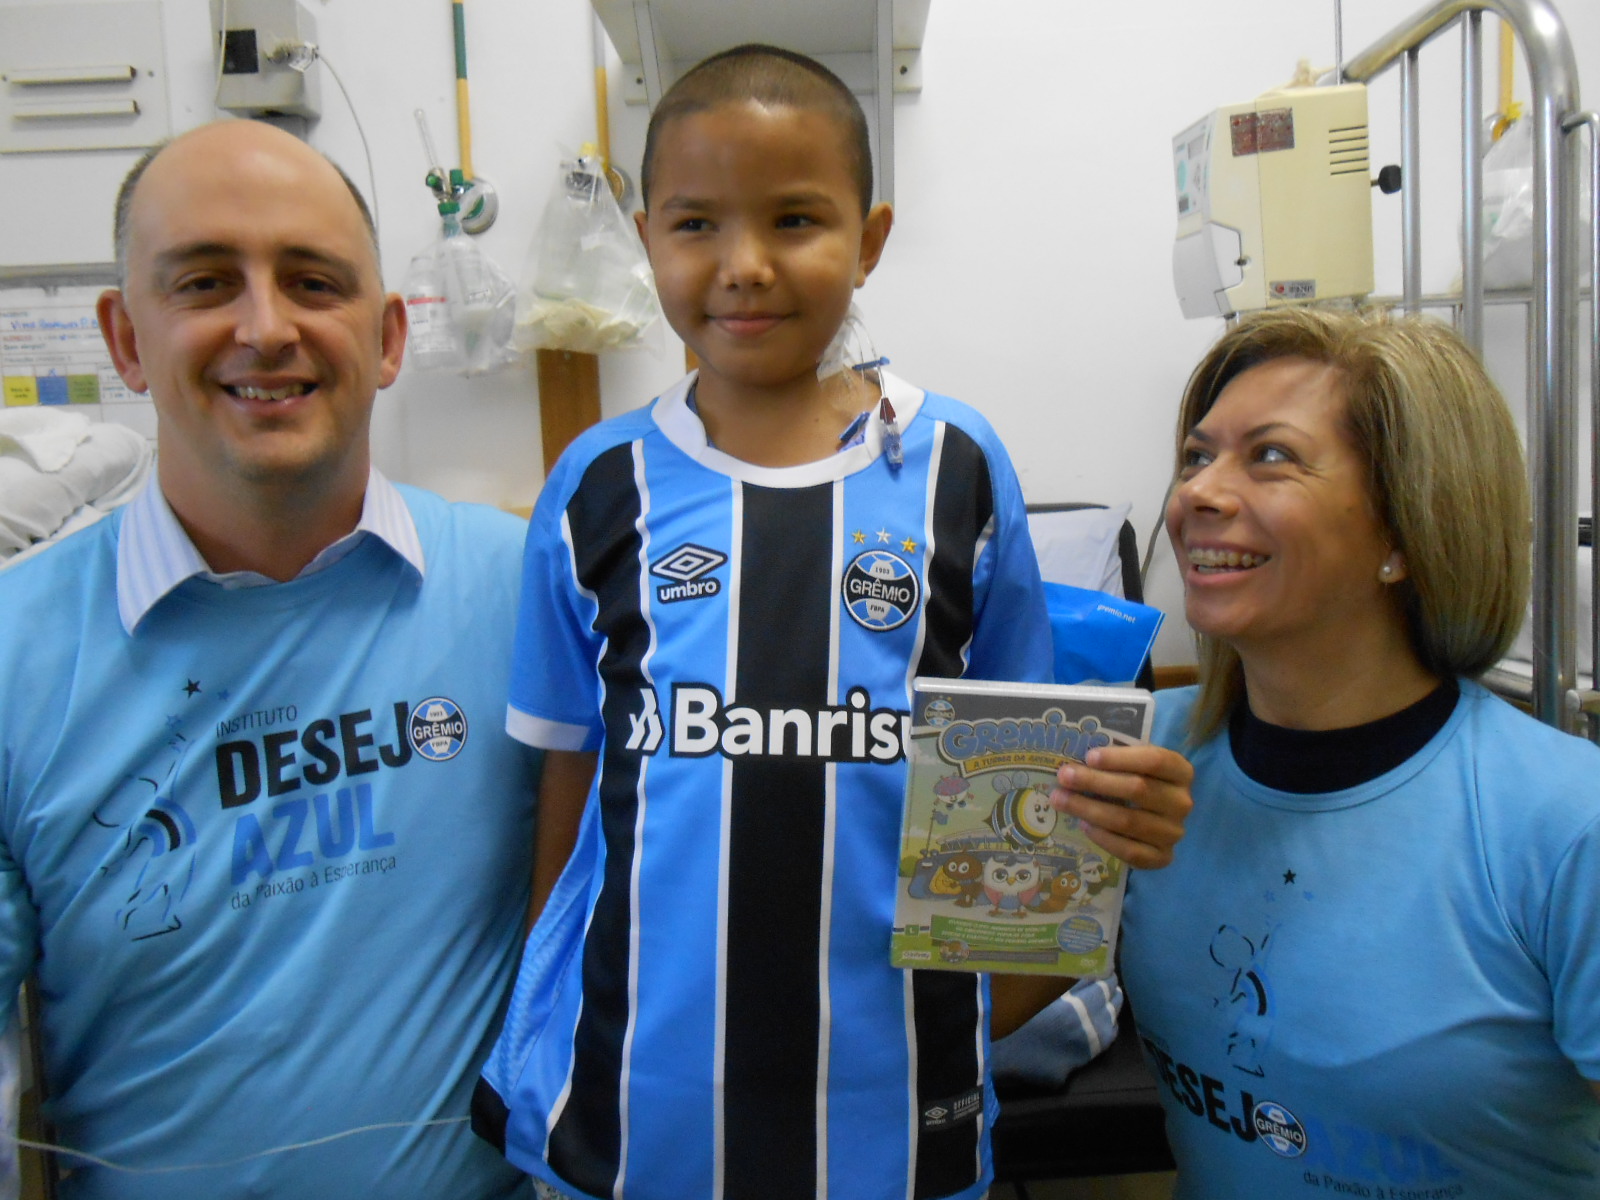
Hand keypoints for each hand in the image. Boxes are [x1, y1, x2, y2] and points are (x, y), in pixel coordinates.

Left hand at [1051, 744, 1192, 868]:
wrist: (1156, 819)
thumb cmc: (1140, 781)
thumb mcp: (1136, 764)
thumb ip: (1116, 760)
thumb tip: (1076, 759)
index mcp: (1181, 771)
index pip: (1154, 760)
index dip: (1121, 758)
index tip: (1089, 756)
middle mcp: (1182, 802)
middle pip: (1137, 789)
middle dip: (1095, 782)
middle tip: (1064, 776)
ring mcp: (1174, 832)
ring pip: (1128, 821)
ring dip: (1089, 810)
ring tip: (1061, 800)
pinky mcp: (1163, 857)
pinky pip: (1130, 851)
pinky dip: (1104, 838)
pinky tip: (1083, 825)